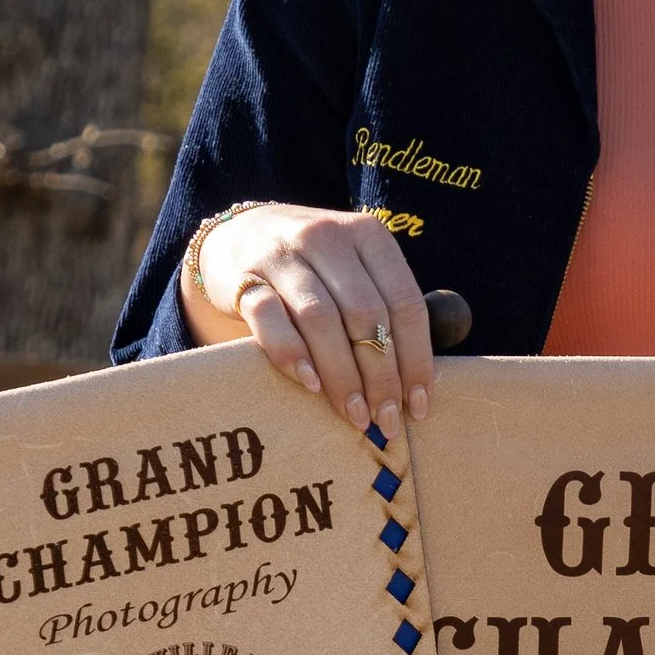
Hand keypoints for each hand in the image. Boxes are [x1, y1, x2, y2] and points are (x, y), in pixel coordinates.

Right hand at [180, 202, 432, 432]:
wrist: (237, 236)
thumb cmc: (311, 266)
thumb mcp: (354, 267)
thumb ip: (384, 306)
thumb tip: (416, 383)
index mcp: (368, 235)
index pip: (404, 301)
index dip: (416, 358)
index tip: (418, 404)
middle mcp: (327, 238)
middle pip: (366, 314)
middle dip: (381, 376)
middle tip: (387, 419)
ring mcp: (283, 255)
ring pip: (321, 319)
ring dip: (343, 375)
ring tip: (355, 414)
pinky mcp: (243, 278)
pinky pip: (269, 319)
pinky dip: (291, 354)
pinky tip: (310, 384)